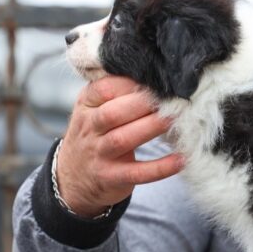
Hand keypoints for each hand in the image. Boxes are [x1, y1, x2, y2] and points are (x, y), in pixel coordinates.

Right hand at [55, 76, 184, 216]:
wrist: (72, 177)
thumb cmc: (95, 134)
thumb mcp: (94, 109)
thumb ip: (117, 91)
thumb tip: (155, 74)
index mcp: (87, 105)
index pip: (104, 89)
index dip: (130, 83)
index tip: (157, 79)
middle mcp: (89, 128)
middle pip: (113, 113)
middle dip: (142, 104)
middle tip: (171, 98)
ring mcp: (99, 154)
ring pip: (122, 139)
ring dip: (151, 128)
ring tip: (176, 121)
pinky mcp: (112, 177)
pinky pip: (136, 173)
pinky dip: (159, 168)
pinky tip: (180, 160)